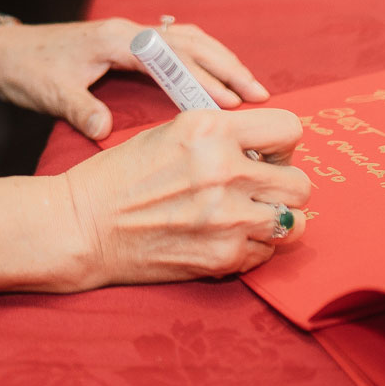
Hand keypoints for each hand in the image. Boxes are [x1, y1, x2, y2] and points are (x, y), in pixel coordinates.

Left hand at [0, 16, 269, 139]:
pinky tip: (217, 77)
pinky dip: (203, 58)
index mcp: (115, 38)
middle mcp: (129, 30)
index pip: (171, 58)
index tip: (231, 104)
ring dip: (220, 60)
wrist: (4, 52)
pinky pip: (177, 44)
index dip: (202, 80)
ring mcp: (130, 33)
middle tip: (260, 95)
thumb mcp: (49, 93)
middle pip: (191, 41)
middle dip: (227, 66)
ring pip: (188, 39)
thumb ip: (79, 109)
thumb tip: (104, 131)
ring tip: (250, 88)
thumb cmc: (26, 71)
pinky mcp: (128, 42)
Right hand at [60, 108, 311, 285]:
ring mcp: (226, 217)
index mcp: (209, 129)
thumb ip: (223, 135)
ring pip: (294, 223)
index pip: (289, 129)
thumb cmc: (123, 176)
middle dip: (282, 185)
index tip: (266, 155)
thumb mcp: (172, 132)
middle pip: (300, 182)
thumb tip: (269, 149)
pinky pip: (268, 253)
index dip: (280, 144)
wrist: (84, 225)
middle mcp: (224, 170)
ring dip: (275, 220)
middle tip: (256, 189)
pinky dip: (252, 248)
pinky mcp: (222, 257)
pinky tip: (223, 237)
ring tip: (247, 216)